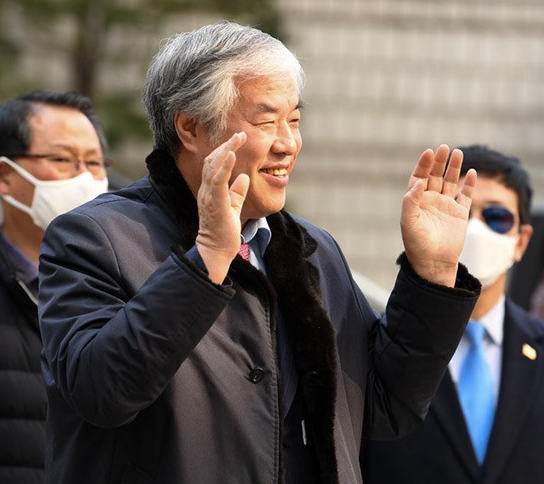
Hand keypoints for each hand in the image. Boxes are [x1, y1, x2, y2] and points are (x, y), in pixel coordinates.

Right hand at [195, 132, 249, 282]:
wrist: (216, 250)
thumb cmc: (224, 231)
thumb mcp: (233, 207)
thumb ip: (237, 192)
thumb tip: (244, 177)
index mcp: (210, 190)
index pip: (215, 165)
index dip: (225, 150)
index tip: (238, 139)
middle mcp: (206, 190)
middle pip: (213, 161)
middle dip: (227, 145)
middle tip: (240, 133)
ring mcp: (209, 195)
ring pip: (214, 166)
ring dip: (226, 150)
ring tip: (238, 138)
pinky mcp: (215, 202)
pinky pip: (218, 180)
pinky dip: (225, 165)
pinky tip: (232, 154)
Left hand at [401, 144, 476, 286]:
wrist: (433, 262)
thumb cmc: (417, 244)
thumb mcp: (408, 222)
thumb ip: (410, 202)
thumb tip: (417, 183)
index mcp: (416, 201)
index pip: (419, 177)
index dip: (423, 165)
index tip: (428, 153)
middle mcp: (430, 201)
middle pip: (435, 176)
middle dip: (439, 162)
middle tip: (443, 148)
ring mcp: (446, 206)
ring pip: (450, 182)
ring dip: (454, 168)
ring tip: (457, 153)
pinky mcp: (459, 214)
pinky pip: (465, 195)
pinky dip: (468, 184)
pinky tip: (472, 172)